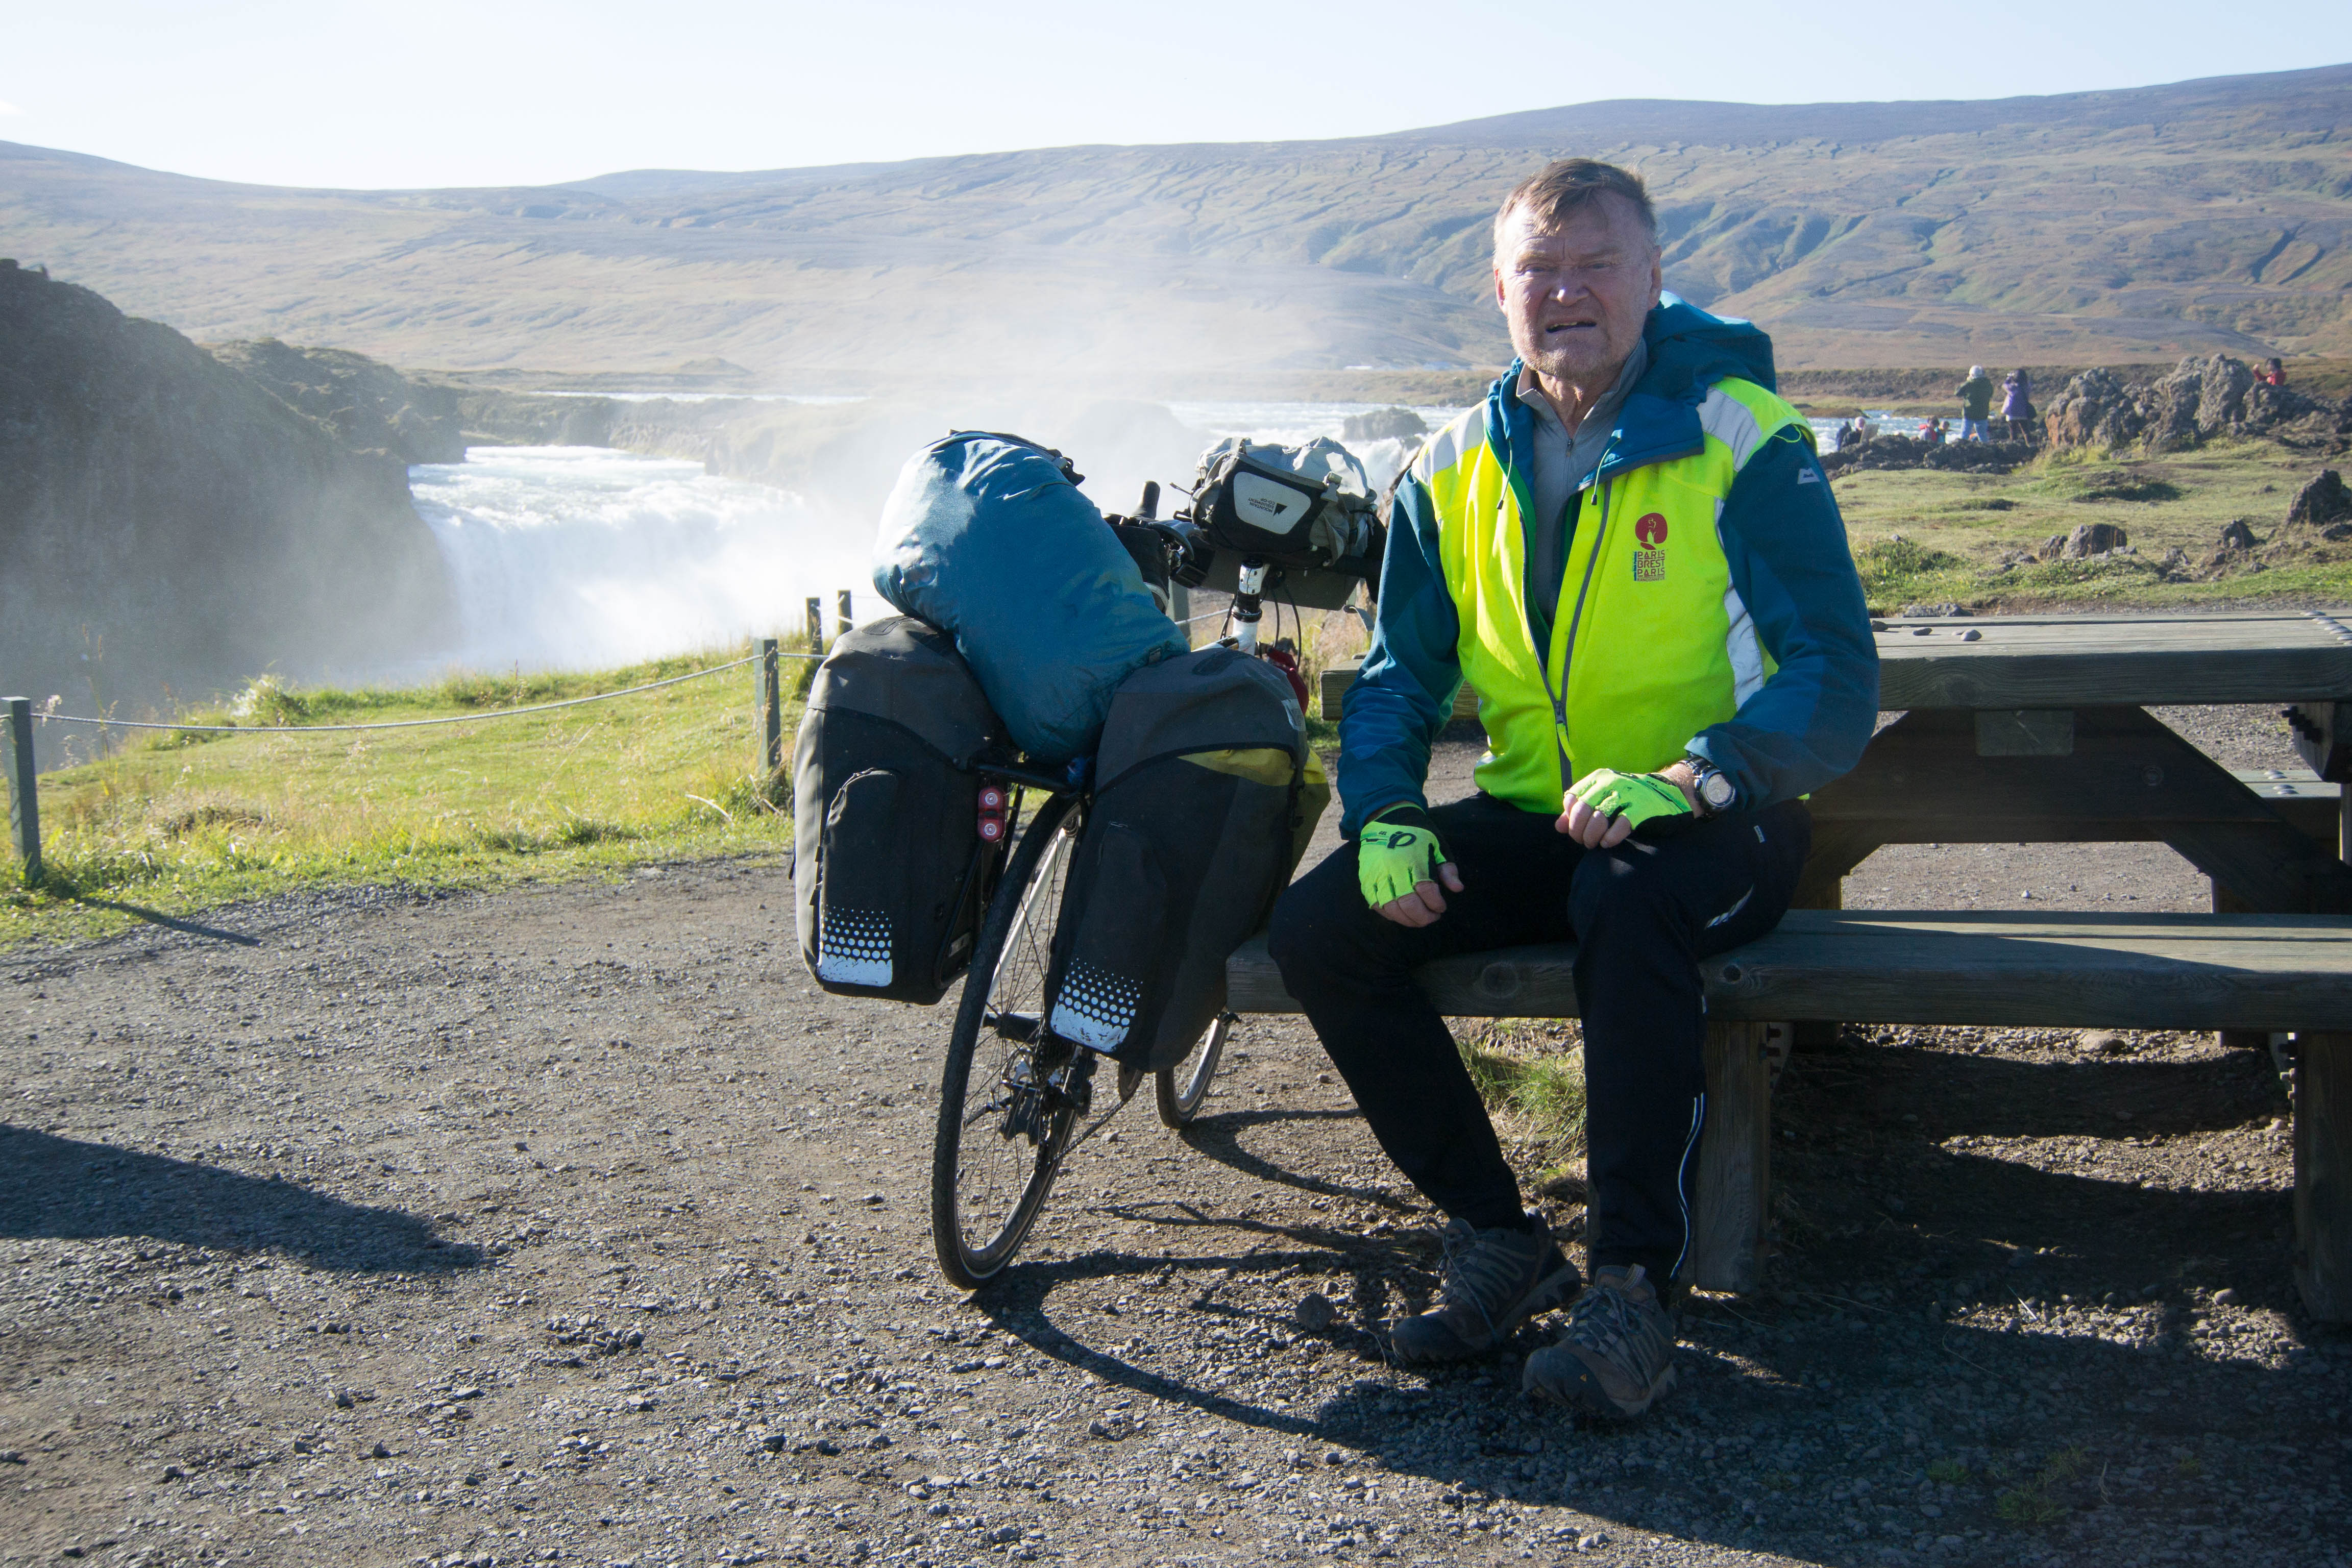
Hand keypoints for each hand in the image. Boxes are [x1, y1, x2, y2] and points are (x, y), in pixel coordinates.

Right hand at [1358, 806, 1463, 926]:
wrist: (1386, 818)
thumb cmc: (1417, 834)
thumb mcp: (1437, 846)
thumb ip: (1448, 868)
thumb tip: (1457, 889)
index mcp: (1414, 858)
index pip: (1427, 890)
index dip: (1436, 904)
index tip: (1442, 907)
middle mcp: (1394, 867)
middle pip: (1408, 903)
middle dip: (1423, 917)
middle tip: (1432, 918)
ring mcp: (1377, 874)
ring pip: (1391, 908)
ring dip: (1407, 920)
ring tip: (1418, 920)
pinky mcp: (1366, 878)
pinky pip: (1375, 904)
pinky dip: (1389, 914)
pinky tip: (1402, 915)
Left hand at [1558, 766, 1694, 847]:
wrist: (1670, 793)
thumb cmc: (1630, 800)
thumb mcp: (1603, 800)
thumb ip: (1579, 812)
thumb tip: (1558, 827)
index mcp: (1598, 778)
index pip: (1571, 799)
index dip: (1570, 819)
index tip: (1575, 831)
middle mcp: (1611, 783)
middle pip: (1582, 810)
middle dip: (1578, 831)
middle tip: (1584, 842)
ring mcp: (1627, 794)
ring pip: (1598, 818)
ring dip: (1591, 836)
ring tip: (1595, 844)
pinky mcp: (1642, 808)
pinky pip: (1619, 826)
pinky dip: (1610, 838)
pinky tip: (1608, 843)